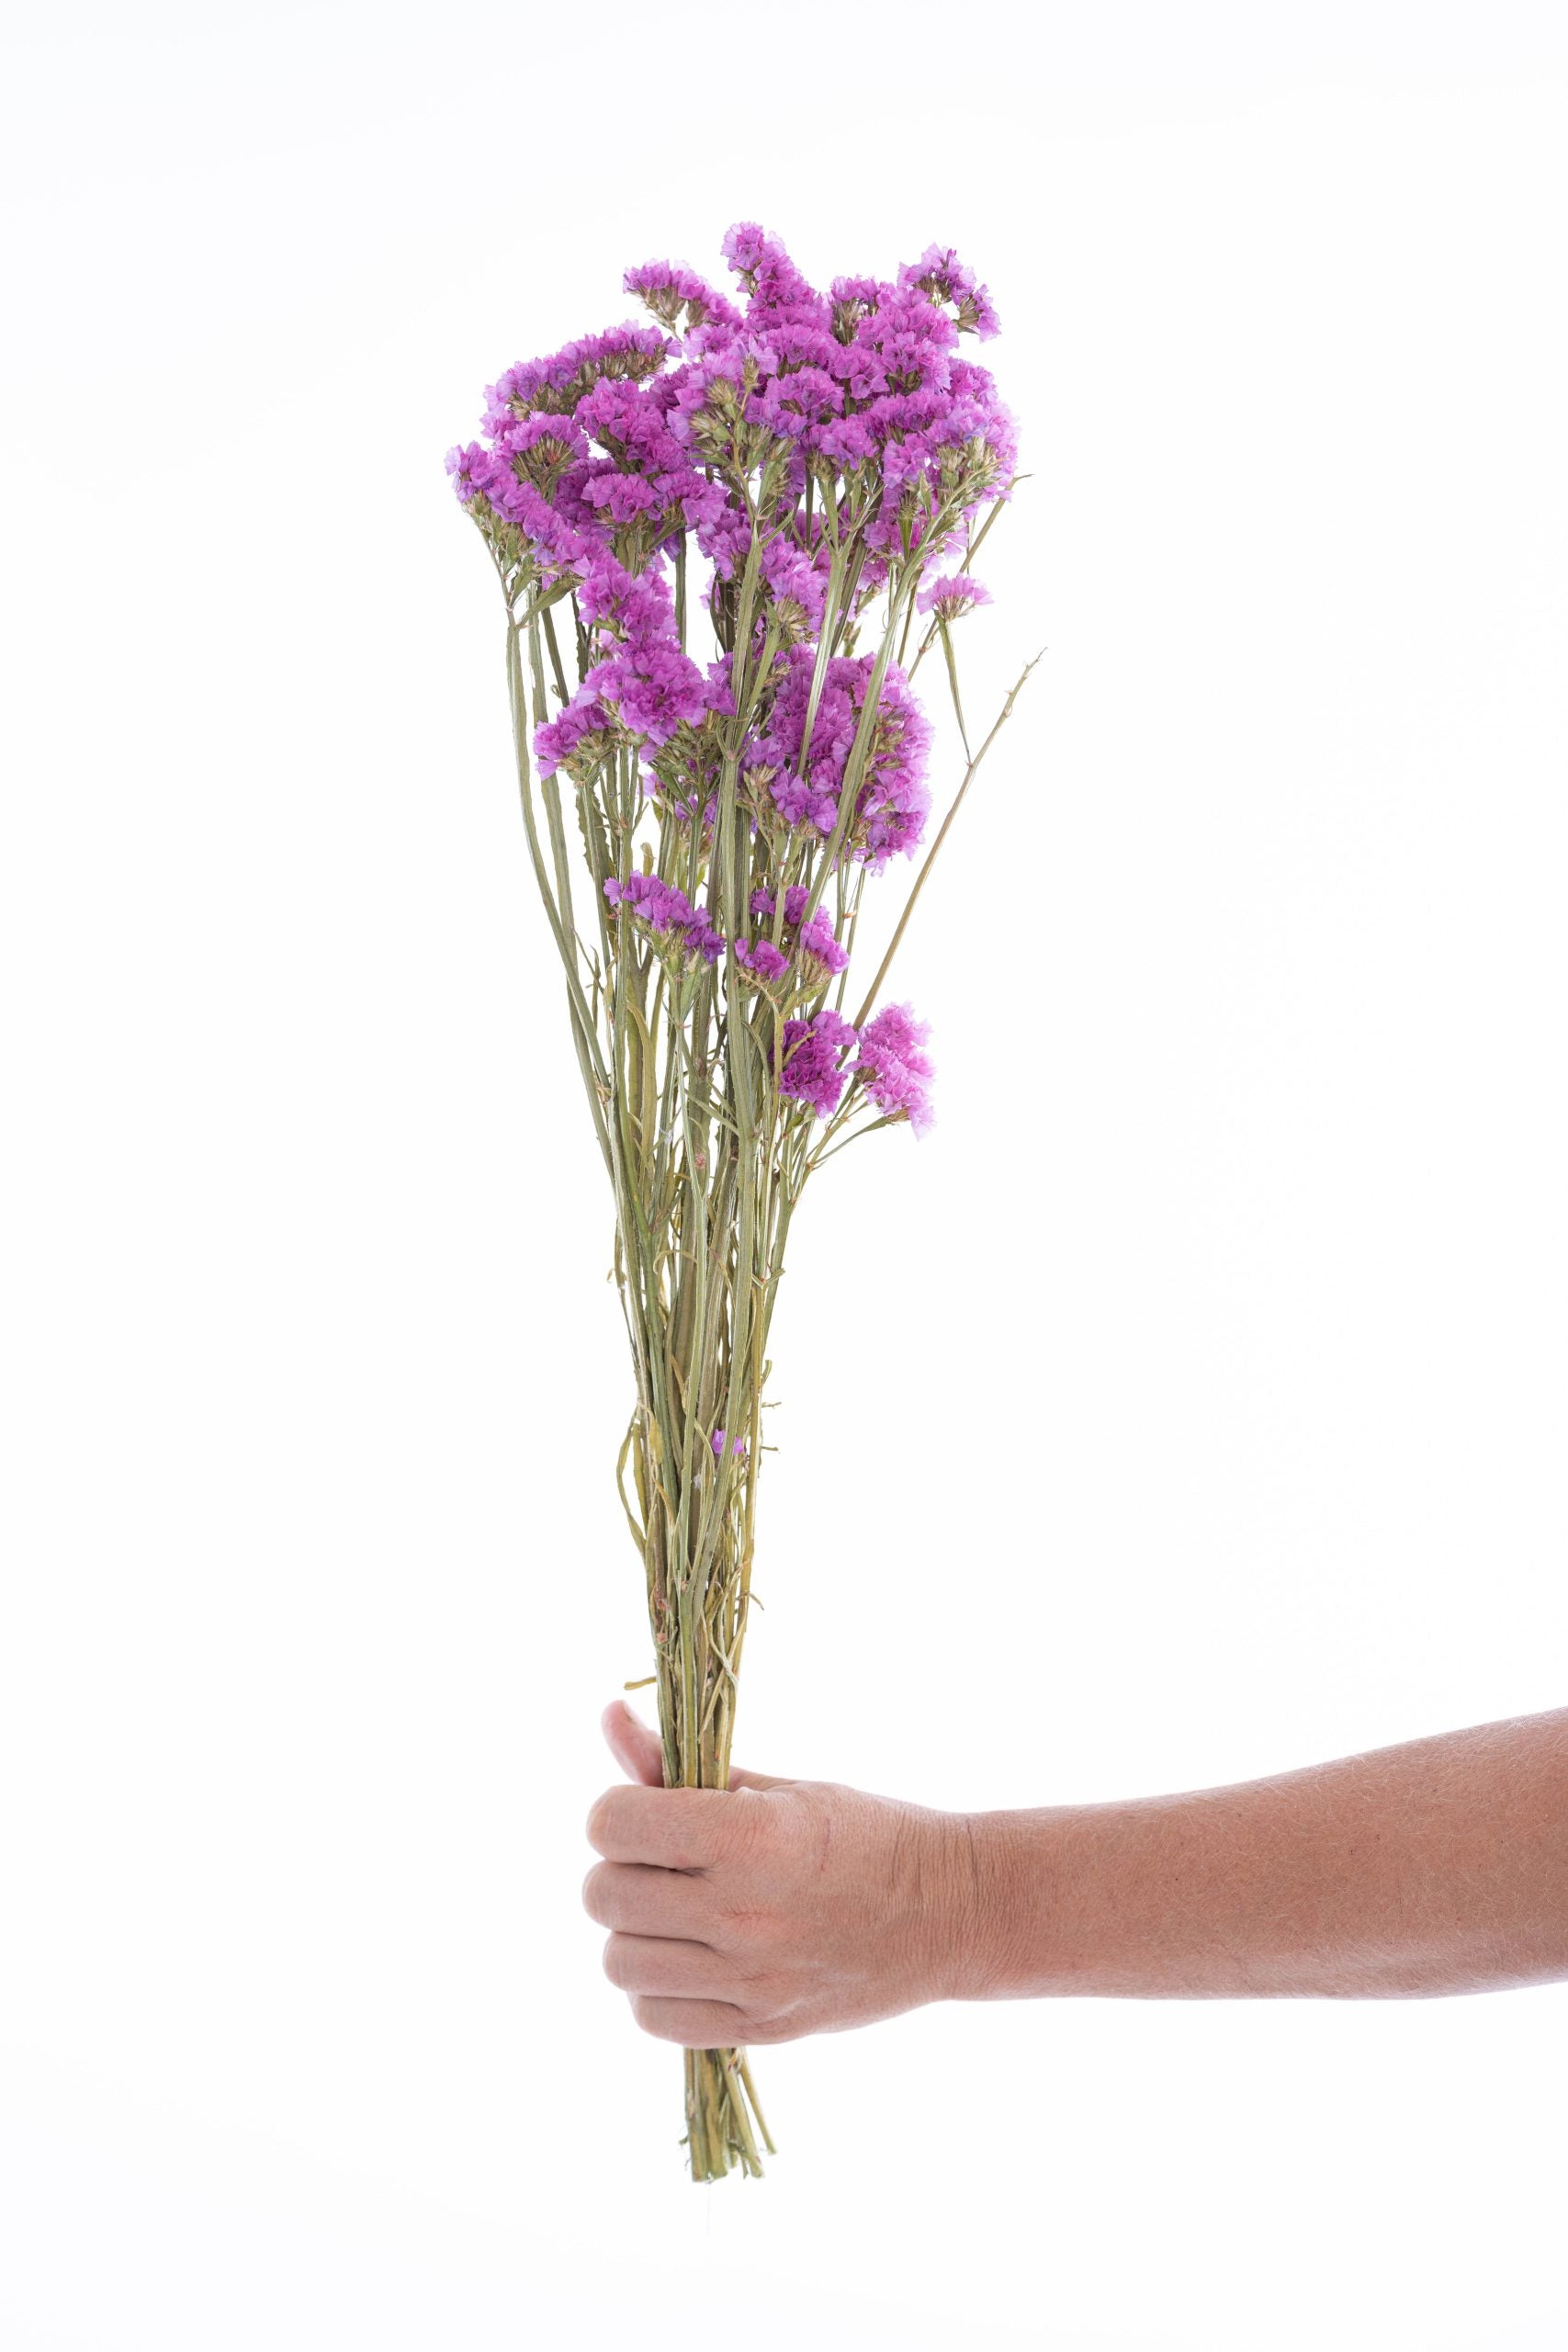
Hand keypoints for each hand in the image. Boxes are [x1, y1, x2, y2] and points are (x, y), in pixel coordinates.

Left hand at [583, 1701, 976, 2045]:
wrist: (946, 1911)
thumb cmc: (862, 1832)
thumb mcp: (777, 1788)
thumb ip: (682, 1765)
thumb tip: (607, 1719)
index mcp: (751, 1836)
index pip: (613, 1825)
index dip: (616, 1812)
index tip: (644, 1811)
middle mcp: (744, 1912)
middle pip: (604, 1896)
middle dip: (619, 1869)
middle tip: (661, 1862)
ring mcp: (751, 1981)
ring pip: (619, 1962)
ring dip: (634, 1932)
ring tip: (676, 1912)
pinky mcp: (758, 2028)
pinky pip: (653, 2017)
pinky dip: (657, 1988)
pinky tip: (693, 1959)